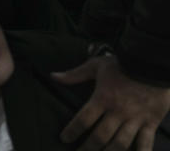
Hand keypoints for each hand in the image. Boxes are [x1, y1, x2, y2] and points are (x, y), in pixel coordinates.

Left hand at [54, 56, 169, 150]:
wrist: (152, 64)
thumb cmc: (122, 65)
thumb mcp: (96, 66)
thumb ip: (75, 74)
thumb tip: (53, 76)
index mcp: (103, 98)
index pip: (83, 119)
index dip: (72, 131)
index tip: (64, 139)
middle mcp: (118, 112)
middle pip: (100, 136)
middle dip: (88, 148)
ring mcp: (135, 119)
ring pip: (120, 143)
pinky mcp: (151, 122)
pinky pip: (146, 142)